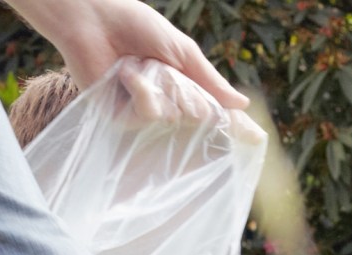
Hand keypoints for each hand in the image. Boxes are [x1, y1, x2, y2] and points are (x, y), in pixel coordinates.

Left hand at [21, 0, 245, 107]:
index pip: (212, 111)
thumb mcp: (182, 51)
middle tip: (166, 70)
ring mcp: (142, 113)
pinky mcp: (120, 118)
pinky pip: (147, 115)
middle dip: (189, 93)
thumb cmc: (136, 27)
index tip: (257, 138)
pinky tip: (127, 74)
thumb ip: (210, 80)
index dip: (234, 125)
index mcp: (181, 86)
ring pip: (172, 117)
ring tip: (139, 65)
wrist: (94, 20)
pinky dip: (142, 91)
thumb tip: (242, 104)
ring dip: (161, 86)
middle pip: (196, 117)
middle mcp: (165, 102)